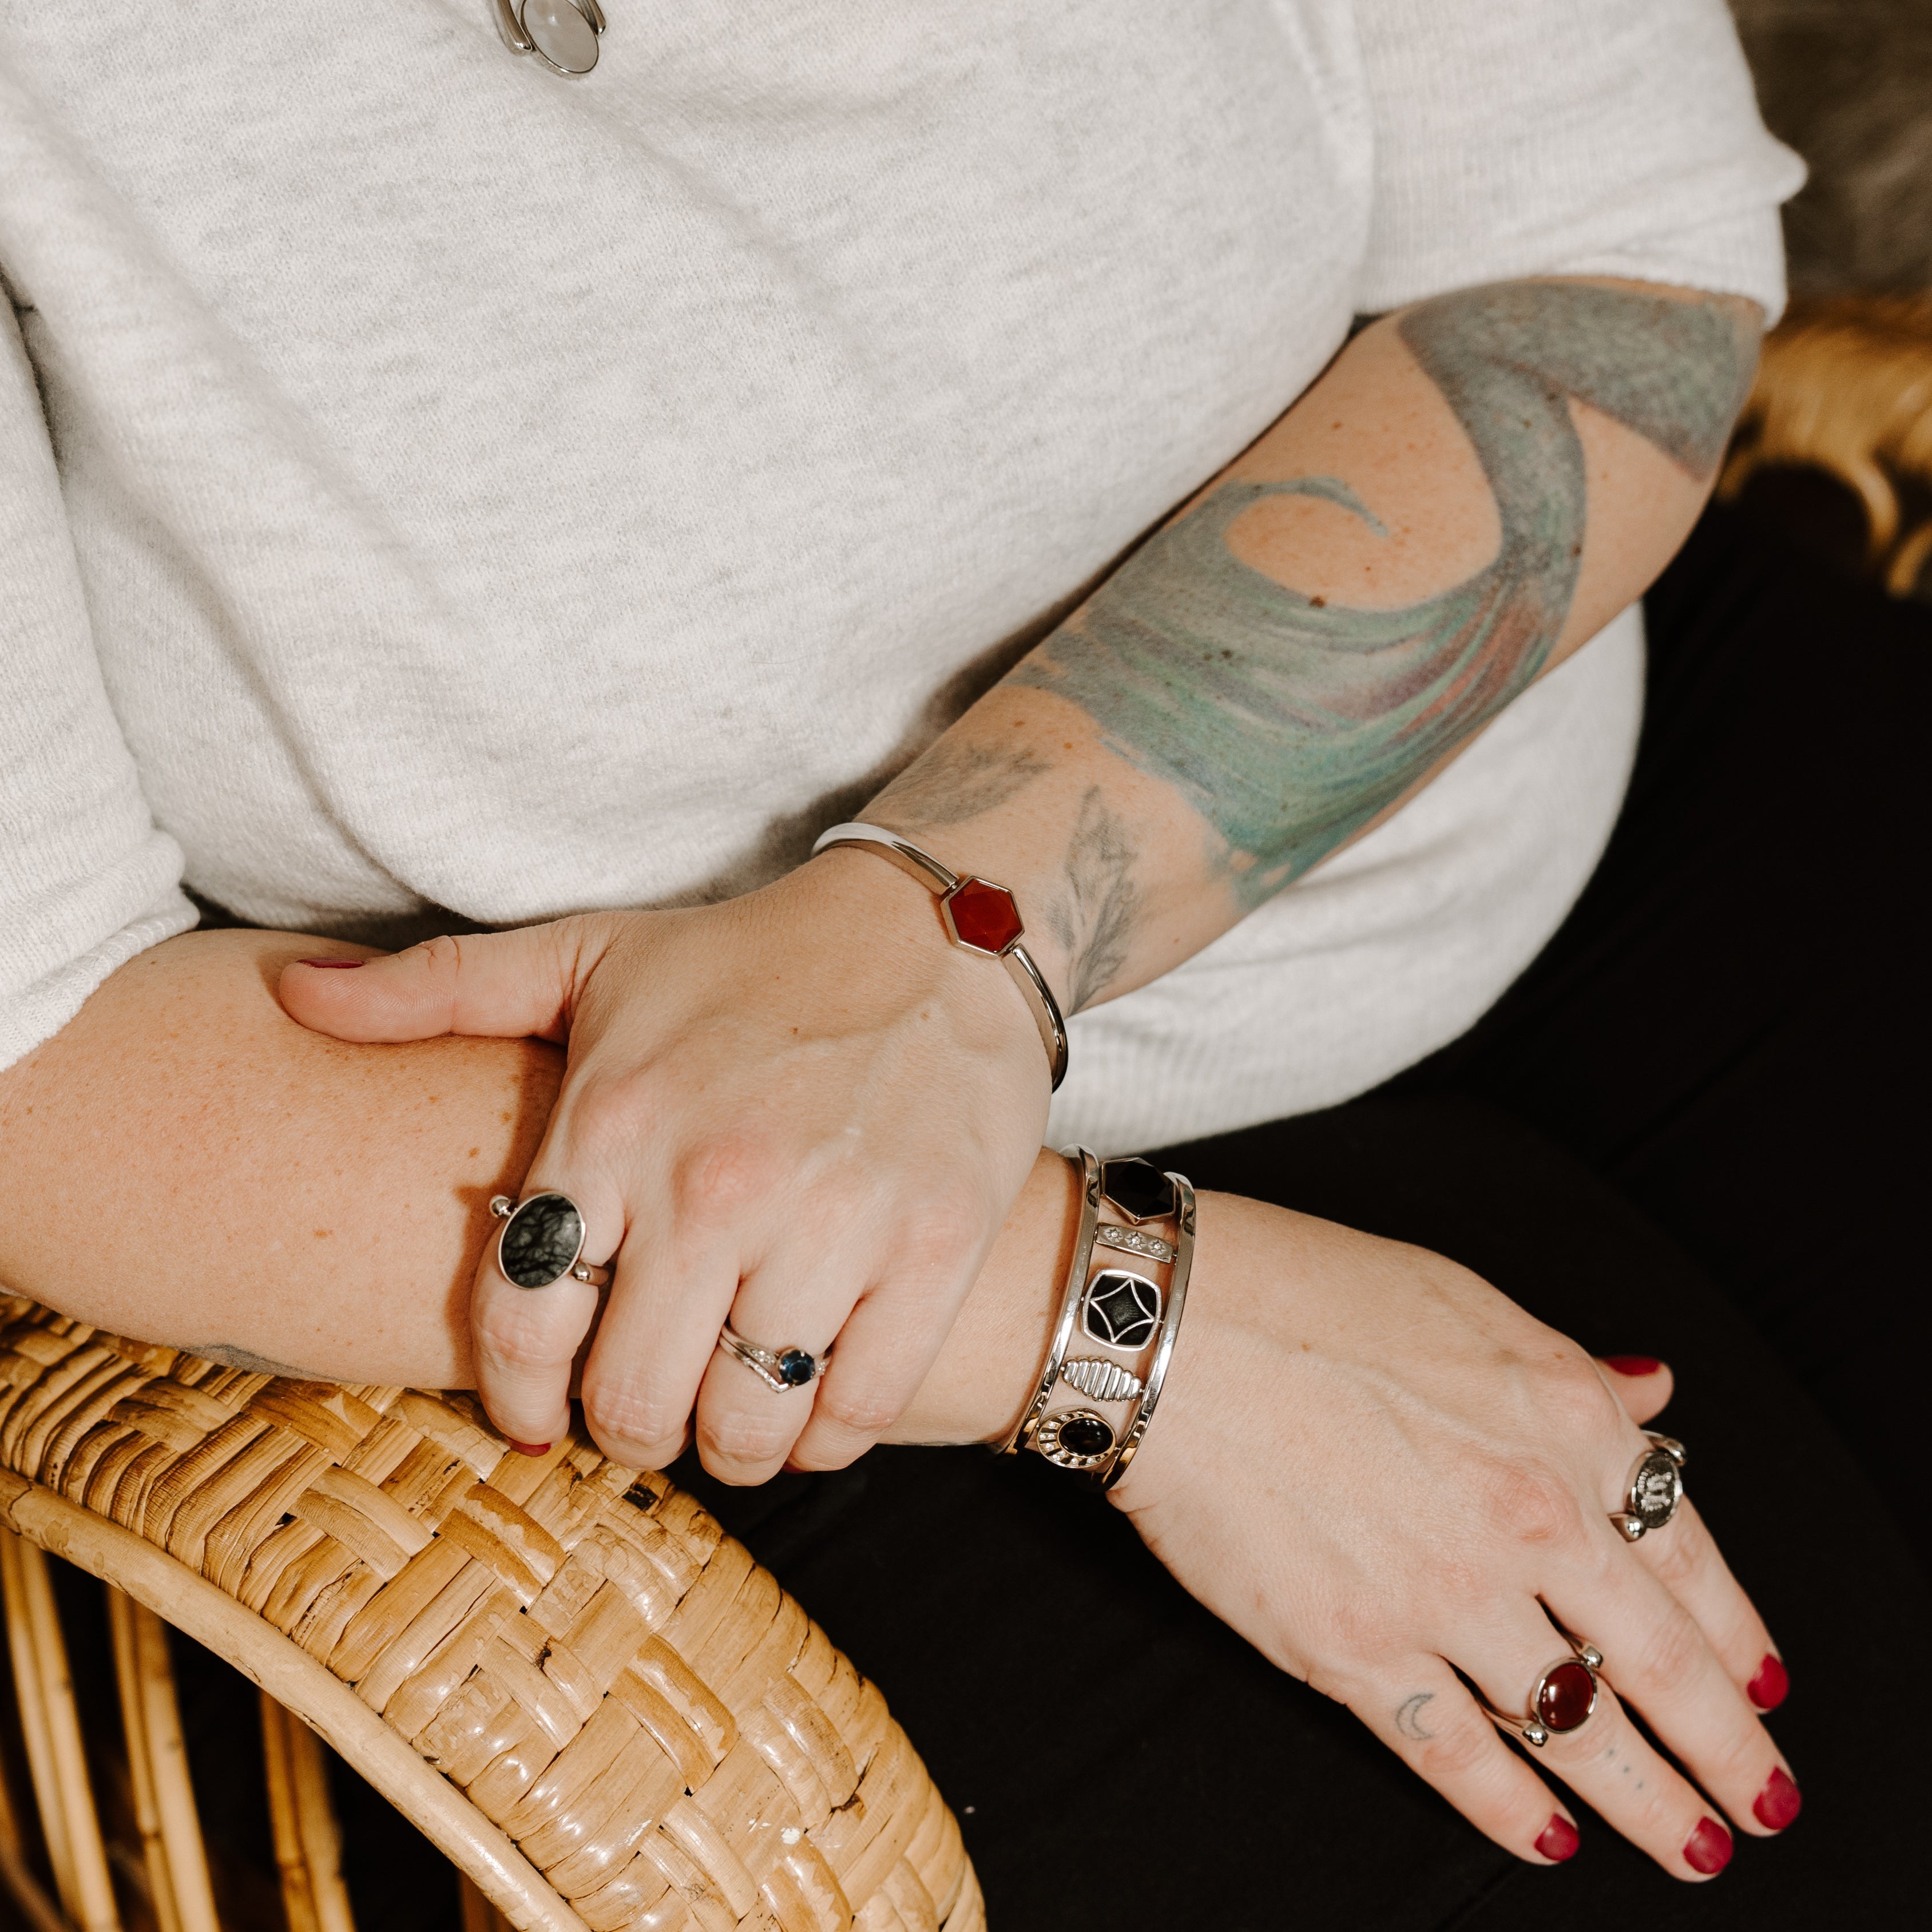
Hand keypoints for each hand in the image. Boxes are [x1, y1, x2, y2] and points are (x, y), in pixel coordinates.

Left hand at [278, 851, 1049, 1475]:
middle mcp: (719, 1182)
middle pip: (637, 1401)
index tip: (539, 1415)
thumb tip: (290, 997)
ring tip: (729, 1412)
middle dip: (630, 1429)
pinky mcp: (937, 1248)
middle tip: (645, 1409)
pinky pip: (860, 1409)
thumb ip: (438, 989)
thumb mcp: (588, 956)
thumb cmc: (748, 961)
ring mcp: (836, 1221)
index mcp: (617, 1121)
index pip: (526, 1324)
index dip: (522, 1400)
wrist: (937, 936)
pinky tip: (813, 1400)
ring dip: (731, 1445)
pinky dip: (827, 1433)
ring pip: (750, 1424)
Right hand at [1102, 1194, 1793, 1876]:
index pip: (1687, 1552)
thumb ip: (1568, 1369)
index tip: (1761, 1679)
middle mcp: (1528, 1514)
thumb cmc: (1305, 1289)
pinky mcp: (1354, 1649)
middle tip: (1759, 1802)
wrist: (1168, 1329)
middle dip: (1724, 1746)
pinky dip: (1509, 1810)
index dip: (1734, 1630)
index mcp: (1564, 1420)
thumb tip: (1651, 1395)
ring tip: (1690, 1847)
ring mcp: (1444, 1591)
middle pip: (1659, 1662)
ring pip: (1575, 1726)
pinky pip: (1456, 1754)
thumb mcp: (1465, 1301)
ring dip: (1646, 1801)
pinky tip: (1546, 1839)